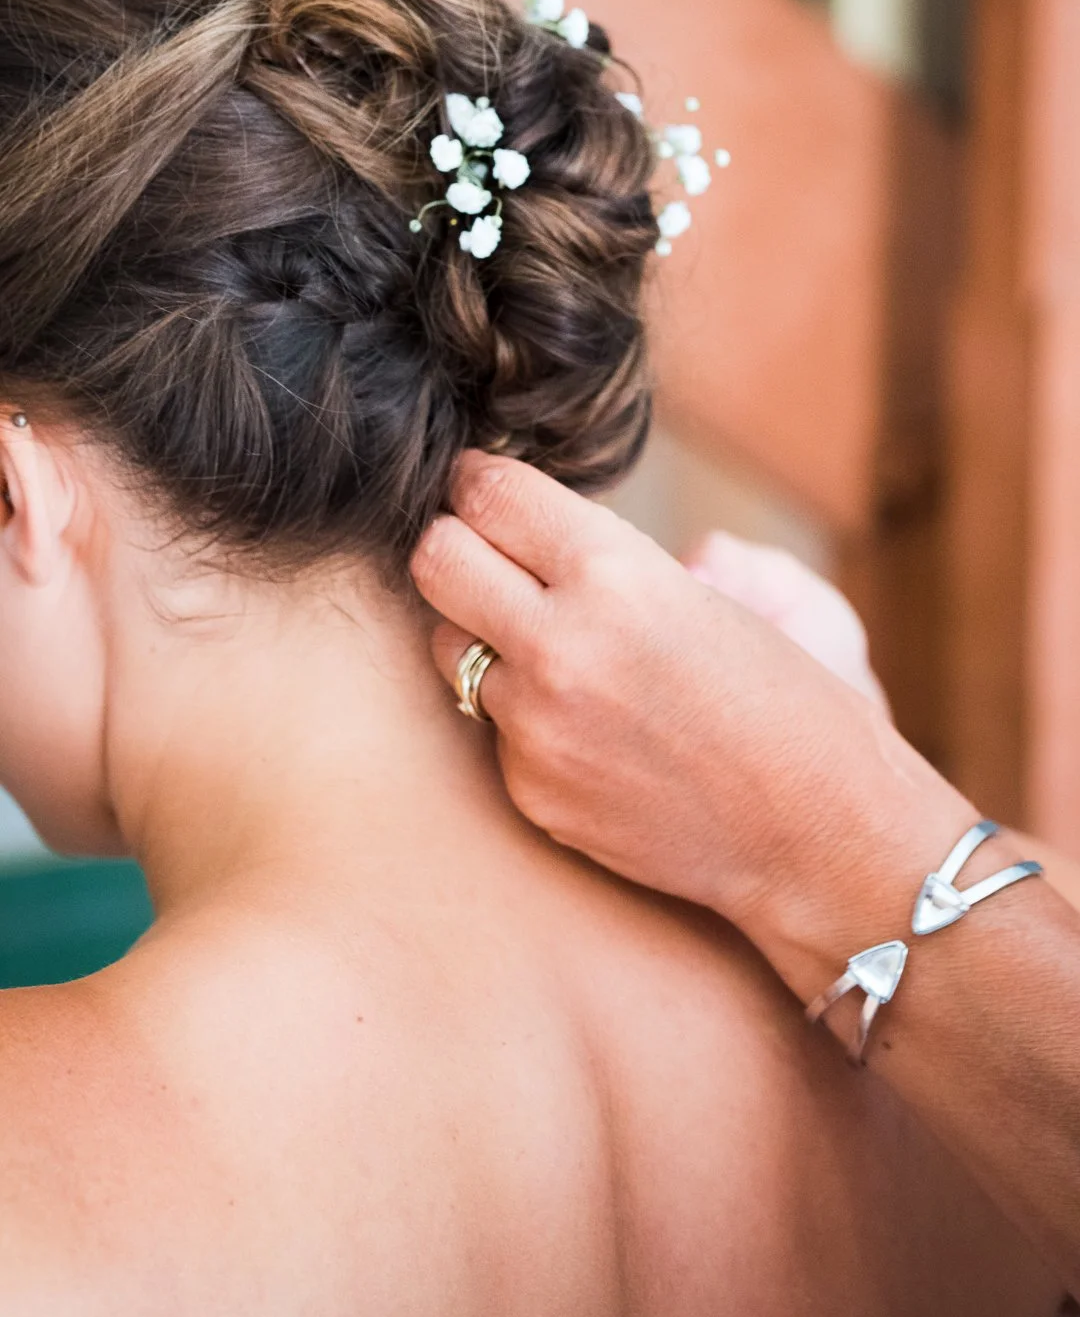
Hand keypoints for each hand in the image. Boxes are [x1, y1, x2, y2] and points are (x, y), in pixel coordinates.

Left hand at [411, 454, 969, 970]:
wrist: (820, 833)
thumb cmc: (785, 701)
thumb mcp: (697, 597)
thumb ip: (600, 559)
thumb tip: (521, 529)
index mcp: (612, 574)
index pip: (487, 494)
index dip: (480, 483)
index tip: (481, 486)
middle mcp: (558, 645)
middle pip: (434, 559)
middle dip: (454, 544)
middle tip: (483, 550)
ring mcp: (537, 726)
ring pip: (449, 647)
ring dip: (481, 635)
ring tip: (548, 647)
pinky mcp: (531, 790)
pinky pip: (493, 728)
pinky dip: (524, 715)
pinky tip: (589, 726)